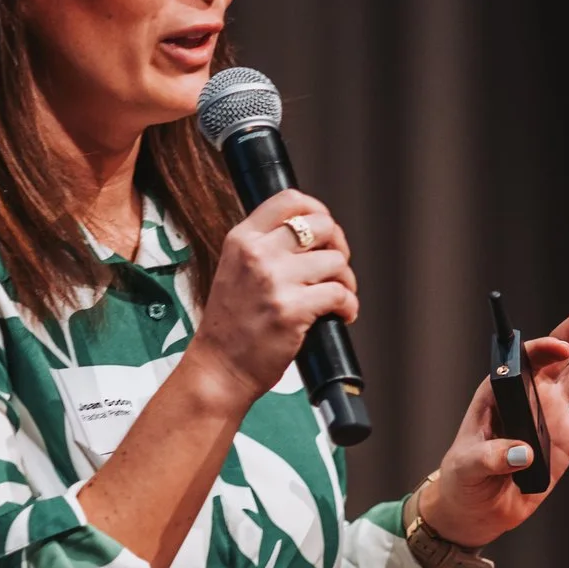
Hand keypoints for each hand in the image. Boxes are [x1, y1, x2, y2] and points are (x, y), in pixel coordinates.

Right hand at [183, 190, 357, 407]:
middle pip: (321, 226)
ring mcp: (274, 281)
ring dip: (346, 281)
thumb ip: (265, 247)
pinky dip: (349, 306)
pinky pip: (340, 295)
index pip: (289, 200)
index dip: (317, 210)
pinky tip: (341, 315)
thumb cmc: (230, 325)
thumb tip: (311, 234)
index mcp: (242, 239)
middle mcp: (257, 254)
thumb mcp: (236, 269)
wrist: (219, 367)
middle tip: (335, 267)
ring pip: (336, 262)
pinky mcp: (292, 310)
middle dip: (338, 246)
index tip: (326, 229)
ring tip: (337, 297)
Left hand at [422, 291, 568, 547]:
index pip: (526, 358)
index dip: (545, 349)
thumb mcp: (469, 466)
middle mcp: (531, 393)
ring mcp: (553, 412)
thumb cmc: (463, 480)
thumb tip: (523, 453)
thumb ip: (493, 457)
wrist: (478, 510)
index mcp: (502, 390)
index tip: (562, 349)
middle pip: (564, 351)